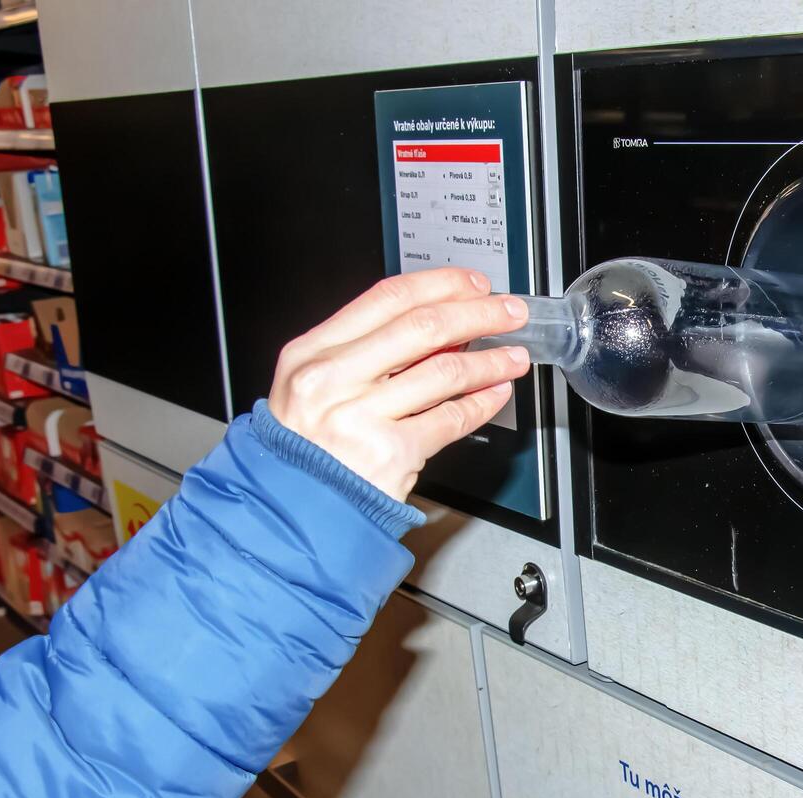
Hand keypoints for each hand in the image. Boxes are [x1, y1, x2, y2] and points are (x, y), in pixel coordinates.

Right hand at [268, 267, 529, 500]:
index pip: (387, 298)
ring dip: (489, 361)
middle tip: (509, 311)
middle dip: (478, 313)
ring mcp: (361, 417)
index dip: (440, 284)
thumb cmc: (304, 447)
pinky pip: (450, 419)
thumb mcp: (312, 385)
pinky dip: (481, 404)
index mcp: (312, 352)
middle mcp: (333, 379)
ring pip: (444, 371)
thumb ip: (364, 352)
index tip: (472, 284)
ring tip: (514, 357)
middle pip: (423, 327)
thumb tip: (439, 327)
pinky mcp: (390, 454)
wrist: (289, 507)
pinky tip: (496, 394)